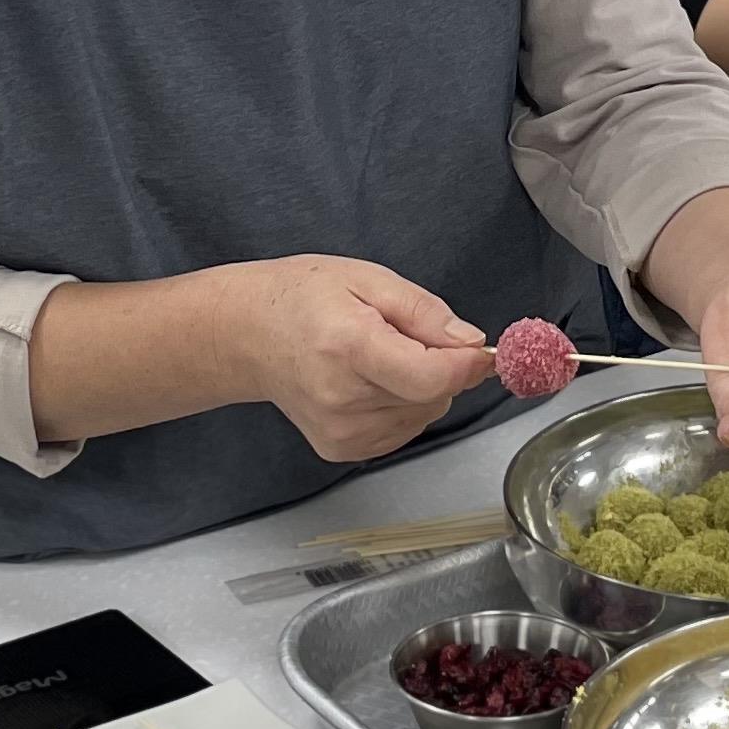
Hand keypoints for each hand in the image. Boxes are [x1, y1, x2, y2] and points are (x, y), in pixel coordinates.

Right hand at [232, 255, 488, 465]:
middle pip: (434, 396)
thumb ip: (425, 312)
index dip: (467, 364)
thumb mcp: (369, 279)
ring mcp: (340, 432)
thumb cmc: (302, 299)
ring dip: (420, 386)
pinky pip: (405, 429)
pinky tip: (371, 381)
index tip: (479, 349)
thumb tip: (472, 345)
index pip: (433, 378)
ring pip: (425, 415)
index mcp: (349, 347)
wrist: (249, 335)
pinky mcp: (341, 450)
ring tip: (378, 356)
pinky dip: (403, 405)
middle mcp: (343, 399)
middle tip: (405, 335)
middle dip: (440, 366)